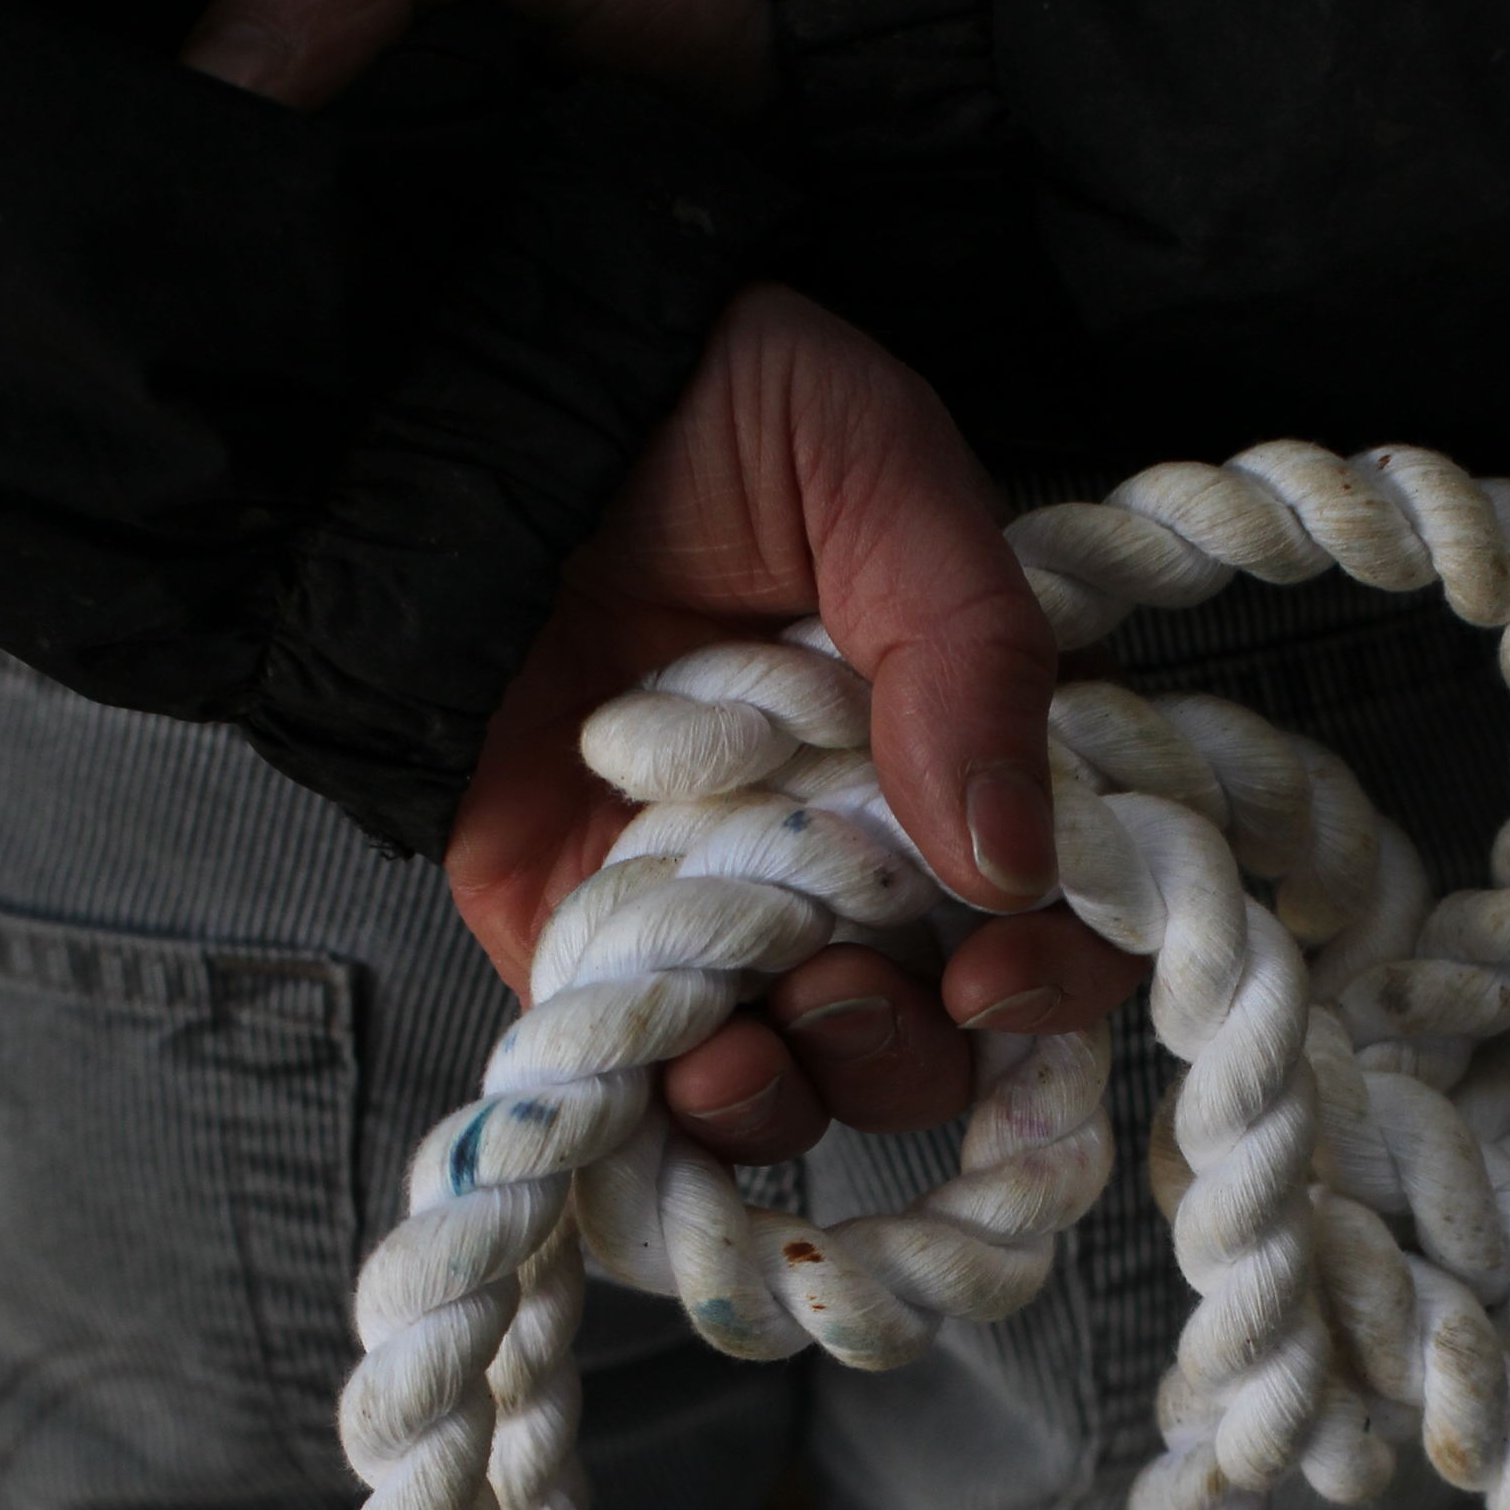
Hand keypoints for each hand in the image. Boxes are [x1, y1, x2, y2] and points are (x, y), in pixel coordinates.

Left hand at [185, 0, 1143, 1153]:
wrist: (452, 405)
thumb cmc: (682, 398)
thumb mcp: (873, 468)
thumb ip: (969, 649)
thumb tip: (1019, 861)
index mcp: (951, 743)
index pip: (1055, 903)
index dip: (1057, 967)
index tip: (1002, 966)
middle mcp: (849, 849)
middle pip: (941, 1030)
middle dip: (916, 1045)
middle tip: (858, 985)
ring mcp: (718, 909)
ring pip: (813, 1080)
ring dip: (812, 1087)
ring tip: (762, 1027)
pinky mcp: (586, 949)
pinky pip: (657, 1085)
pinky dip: (689, 1111)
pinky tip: (692, 1065)